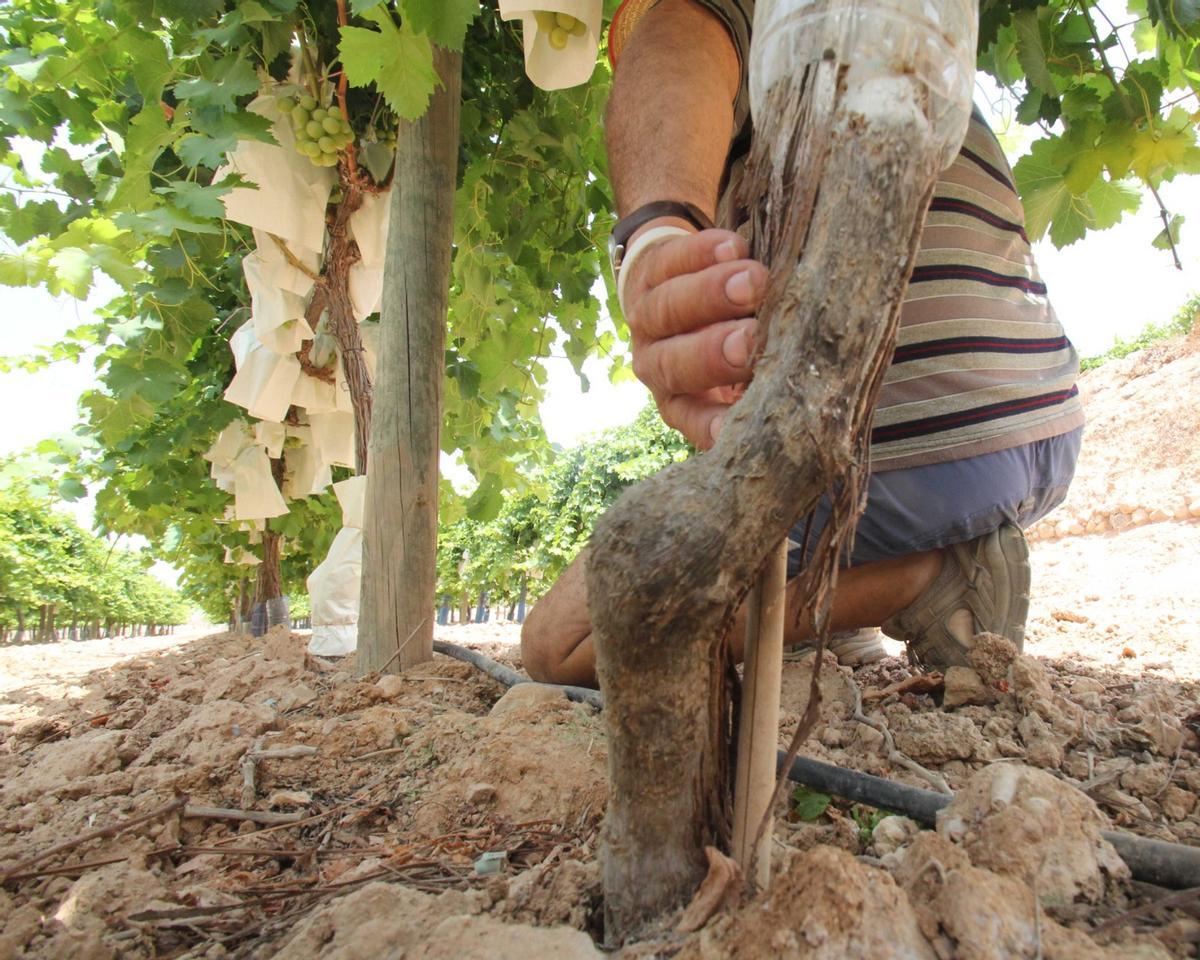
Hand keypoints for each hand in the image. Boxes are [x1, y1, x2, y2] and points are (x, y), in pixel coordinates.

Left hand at [621, 222, 767, 448]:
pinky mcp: (649, 271)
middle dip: (714, 352)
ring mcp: (647, 318)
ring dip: (712, 294)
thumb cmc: (728, 336)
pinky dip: (701, 253)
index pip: (696, 420)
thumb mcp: (744, 371)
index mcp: (684, 402)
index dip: (712, 425)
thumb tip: (821, 383)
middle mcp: (659, 366)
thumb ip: (768, 377)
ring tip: (754, 281)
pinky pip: (670, 261)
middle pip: (676, 364)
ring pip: (670, 308)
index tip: (732, 429)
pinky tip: (732, 247)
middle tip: (750, 340)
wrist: (674, 284)